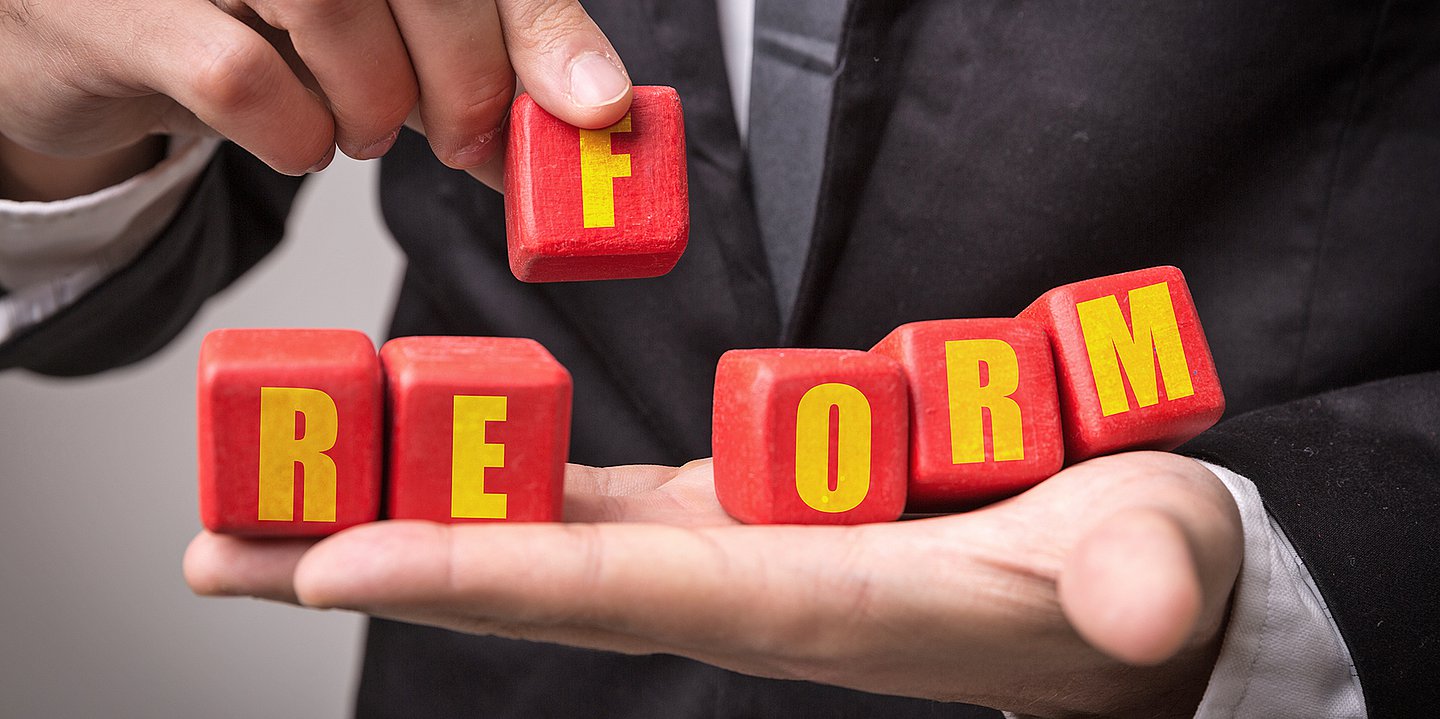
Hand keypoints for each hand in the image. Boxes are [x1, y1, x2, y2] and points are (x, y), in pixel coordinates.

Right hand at [0, 0, 630, 197]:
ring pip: (329, 5)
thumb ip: (481, 53)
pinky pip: (242, 78)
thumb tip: (584, 112)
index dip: (538, 25)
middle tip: (466, 140)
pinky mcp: (113, 1)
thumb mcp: (383, 24)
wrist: (90, 32)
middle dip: (465, 75)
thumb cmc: (253, 17)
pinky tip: (295, 138)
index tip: (590, 104)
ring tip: (361, 125)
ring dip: (374, 103)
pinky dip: (295, 137)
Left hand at [185, 452, 1241, 718]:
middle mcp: (739, 590)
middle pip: (528, 583)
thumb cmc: (1124, 580)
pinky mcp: (730, 513)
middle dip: (372, 566)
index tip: (341, 561)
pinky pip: (583, 502)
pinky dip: (488, 491)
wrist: (1117, 600)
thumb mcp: (1150, 562)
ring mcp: (724, 553)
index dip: (486, 579)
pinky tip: (417, 466)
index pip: (626, 593)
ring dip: (398, 520)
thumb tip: (1131, 599)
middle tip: (214, 551)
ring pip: (534, 540)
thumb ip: (1135, 577)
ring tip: (263, 505)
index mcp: (817, 605)